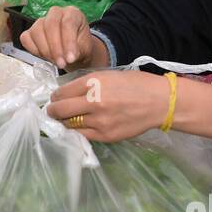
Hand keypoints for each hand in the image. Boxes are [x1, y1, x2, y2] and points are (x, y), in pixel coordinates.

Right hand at [20, 6, 96, 69]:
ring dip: (45, 50)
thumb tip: (69, 57)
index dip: (68, 42)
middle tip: (61, 63)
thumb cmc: (80, 47)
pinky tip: (45, 57)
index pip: (68, 23)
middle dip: (55, 47)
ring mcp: (41, 21)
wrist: (72, 52)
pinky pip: (26, 39)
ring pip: (37, 31)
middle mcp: (56, 13)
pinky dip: (34, 50)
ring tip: (56, 62)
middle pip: (50, 25)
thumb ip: (78, 51)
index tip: (70, 59)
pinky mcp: (30, 31)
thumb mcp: (85, 49)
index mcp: (72, 13)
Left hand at [46, 70, 171, 142]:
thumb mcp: (107, 76)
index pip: (61, 92)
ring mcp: (99, 121)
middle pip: (59, 110)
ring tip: (66, 119)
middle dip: (52, 111)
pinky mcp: (106, 135)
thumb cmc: (135, 85)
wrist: (159, 102)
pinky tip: (80, 127)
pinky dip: (77, 131)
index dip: (55, 96)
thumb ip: (86, 84)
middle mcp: (93, 101)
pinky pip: (82, 135)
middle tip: (52, 111)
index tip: (55, 98)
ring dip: (64, 122)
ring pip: (69, 124)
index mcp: (93, 82)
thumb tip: (65, 94)